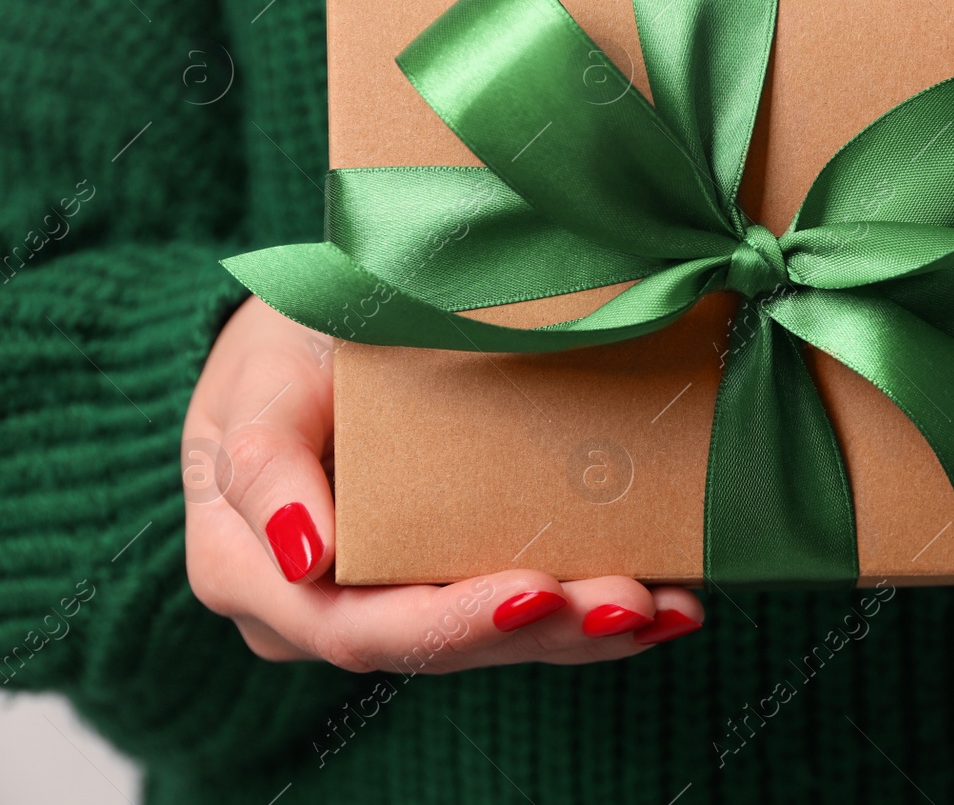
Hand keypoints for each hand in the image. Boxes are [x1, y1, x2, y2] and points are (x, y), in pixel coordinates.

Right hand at [183, 297, 703, 671]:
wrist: (311, 334)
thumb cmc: (284, 347)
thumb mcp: (259, 378)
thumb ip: (263, 459)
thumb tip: (305, 551)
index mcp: (254, 572)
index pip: (357, 626)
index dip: (452, 621)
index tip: (540, 587)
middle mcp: (322, 608)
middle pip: (441, 647)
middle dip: (547, 630)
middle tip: (632, 600)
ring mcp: (391, 600)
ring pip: (494, 640)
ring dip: (588, 629)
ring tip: (669, 605)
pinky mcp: (450, 580)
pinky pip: (522, 611)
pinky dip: (596, 608)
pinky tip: (670, 601)